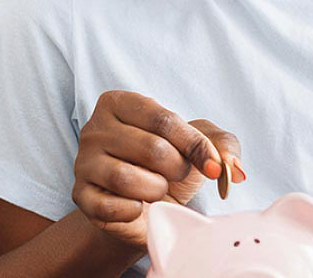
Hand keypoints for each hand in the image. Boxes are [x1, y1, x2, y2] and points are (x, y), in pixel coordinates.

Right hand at [71, 90, 244, 245]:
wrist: (146, 208)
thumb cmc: (168, 167)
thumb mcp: (199, 146)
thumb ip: (222, 145)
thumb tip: (231, 169)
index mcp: (118, 103)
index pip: (163, 120)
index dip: (195, 145)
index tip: (212, 165)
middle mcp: (94, 129)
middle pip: (151, 148)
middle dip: (177, 168)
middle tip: (175, 175)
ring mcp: (83, 162)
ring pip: (126, 178)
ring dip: (156, 189)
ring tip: (157, 190)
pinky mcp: (81, 196)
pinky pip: (109, 206)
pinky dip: (133, 210)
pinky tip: (138, 207)